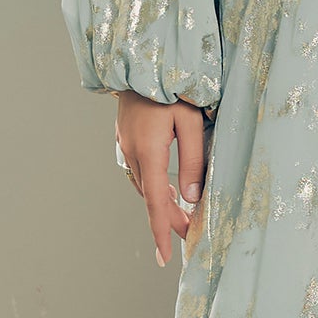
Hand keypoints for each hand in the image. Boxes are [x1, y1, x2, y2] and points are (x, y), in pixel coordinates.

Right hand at [115, 89, 208, 267]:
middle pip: (151, 197)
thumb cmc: (173, 88)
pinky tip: (166, 185)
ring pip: (144, 185)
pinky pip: (139, 170)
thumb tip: (191, 198)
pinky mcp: (124, 138)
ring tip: (181, 213)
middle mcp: (132, 153)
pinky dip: (152, 184)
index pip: (156, 203)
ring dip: (161, 201)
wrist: (142, 60)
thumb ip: (192, 161)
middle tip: (189, 232)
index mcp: (148, 153)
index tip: (166, 258)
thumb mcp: (191, 122)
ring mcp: (124, 145)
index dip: (162, 232)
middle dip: (168, 218)